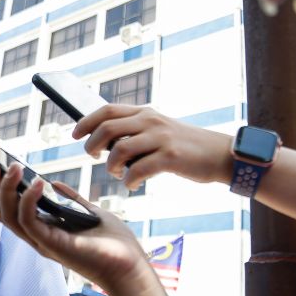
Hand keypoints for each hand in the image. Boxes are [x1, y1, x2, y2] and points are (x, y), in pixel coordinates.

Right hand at [0, 160, 149, 295]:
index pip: (9, 209)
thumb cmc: (114, 244)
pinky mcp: (51, 245)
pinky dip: (28, 200)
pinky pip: (29, 221)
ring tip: (12, 167)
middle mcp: (37, 238)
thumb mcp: (88, 213)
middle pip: (1, 212)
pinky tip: (36, 181)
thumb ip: (70, 200)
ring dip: (6, 190)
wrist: (131, 267)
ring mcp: (42, 242)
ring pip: (9, 217)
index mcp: (43, 231)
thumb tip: (55, 184)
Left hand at [73, 105, 232, 189]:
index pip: (107, 111)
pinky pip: (138, 169)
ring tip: (116, 174)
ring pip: (119, 150)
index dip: (86, 122)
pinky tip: (133, 185)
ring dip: (110, 166)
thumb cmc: (184, 147)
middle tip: (95, 158)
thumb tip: (103, 142)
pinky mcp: (171, 157)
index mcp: (145, 113)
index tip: (74, 135)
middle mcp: (150, 121)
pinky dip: (129, 180)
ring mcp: (161, 138)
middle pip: (107, 128)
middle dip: (92, 145)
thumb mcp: (158, 129)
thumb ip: (135, 131)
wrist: (221, 154)